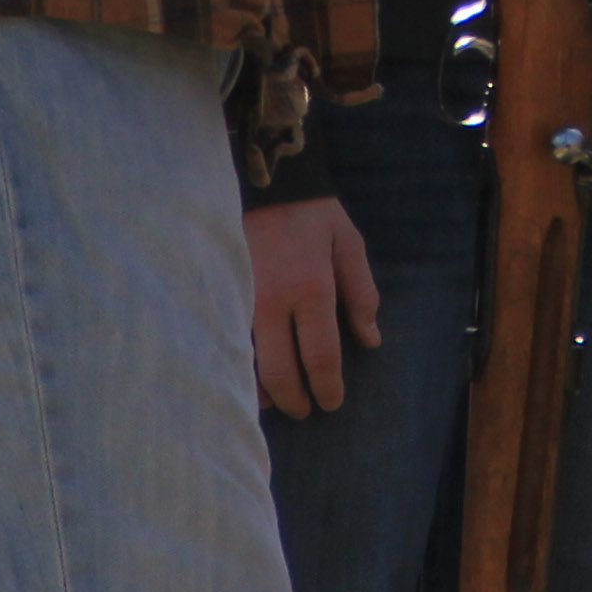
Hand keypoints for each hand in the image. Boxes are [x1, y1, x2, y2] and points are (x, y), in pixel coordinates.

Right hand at [249, 194, 382, 415]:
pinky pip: (230, 343)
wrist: (263, 181)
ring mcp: (241, 300)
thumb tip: (370, 339)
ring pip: (247, 363)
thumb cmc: (312, 214)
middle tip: (306, 410)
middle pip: (280, 370)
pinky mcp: (221, 295)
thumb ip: (362, 293)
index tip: (332, 402)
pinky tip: (247, 377)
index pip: (320, 355)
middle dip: (295, 399)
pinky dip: (240, 367)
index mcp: (311, 288)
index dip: (327, 387)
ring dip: (263, 390)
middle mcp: (273, 301)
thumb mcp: (348, 244)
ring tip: (278, 401)